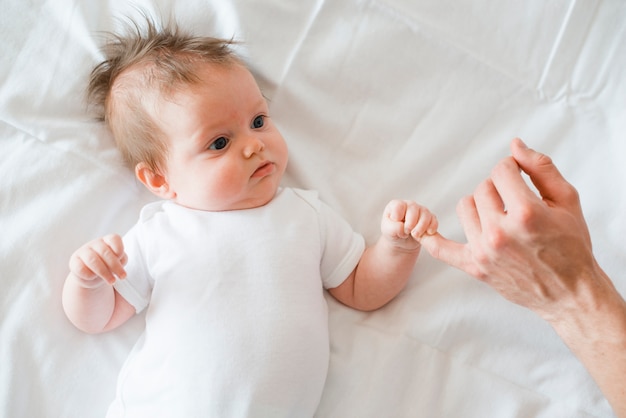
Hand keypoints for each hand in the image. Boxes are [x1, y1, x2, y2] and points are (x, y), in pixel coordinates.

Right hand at [68, 234, 126, 287]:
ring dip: (104, 272)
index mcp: (107, 241)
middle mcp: (95, 244)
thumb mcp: (118, 262)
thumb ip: (121, 260)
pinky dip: (89, 275)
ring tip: (112, 281)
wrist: (92, 277)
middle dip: (115, 266)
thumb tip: (119, 262)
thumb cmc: (109, 266)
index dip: (119, 249)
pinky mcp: (74, 262)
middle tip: (122, 277)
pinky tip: (93, 278)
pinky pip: (81, 269)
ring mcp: (83, 252)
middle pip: (104, 252)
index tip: (121, 259)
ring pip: (93, 260)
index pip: (114, 239)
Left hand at [381, 199, 437, 250]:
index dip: (398, 217)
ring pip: (425, 214)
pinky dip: (432, 227)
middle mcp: (409, 205)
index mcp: (396, 205)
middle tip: (407, 232)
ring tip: (415, 235)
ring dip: (421, 227)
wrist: (402, 242)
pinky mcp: (429, 218)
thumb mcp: (387, 231)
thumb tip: (403, 227)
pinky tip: (427, 233)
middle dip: (410, 223)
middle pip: (413, 208)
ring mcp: (420, 210)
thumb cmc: (393, 232)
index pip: (399, 205)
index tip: (397, 226)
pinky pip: (433, 220)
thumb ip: (393, 228)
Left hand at [420, 138, 598, 319]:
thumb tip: (515, 145)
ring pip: (464, 207)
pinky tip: (426, 229)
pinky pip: (441, 249)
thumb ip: (540, 168)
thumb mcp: (567, 200)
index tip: (518, 176)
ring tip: (497, 214)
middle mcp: (501, 232)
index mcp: (526, 213)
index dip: (511, 168)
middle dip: (498, 187)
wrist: (571, 292)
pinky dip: (432, 238)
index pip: (501, 170)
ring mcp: (484, 251)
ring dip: (479, 205)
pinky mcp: (474, 267)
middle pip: (482, 188)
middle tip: (514, 200)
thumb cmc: (572, 245)